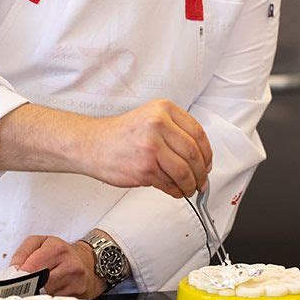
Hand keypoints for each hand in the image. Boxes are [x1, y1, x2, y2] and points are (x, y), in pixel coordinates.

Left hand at [10, 235, 106, 298]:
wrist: (86, 261)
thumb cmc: (59, 252)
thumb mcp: (39, 243)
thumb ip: (22, 253)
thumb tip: (12, 272)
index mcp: (56, 248)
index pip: (32, 267)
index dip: (18, 278)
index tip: (8, 285)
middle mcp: (69, 265)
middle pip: (39, 285)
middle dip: (25, 290)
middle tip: (15, 293)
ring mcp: (76, 282)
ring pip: (47, 297)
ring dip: (35, 298)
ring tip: (29, 295)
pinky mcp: (79, 296)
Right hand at [82, 99, 211, 198]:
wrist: (91, 144)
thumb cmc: (120, 135)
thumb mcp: (150, 118)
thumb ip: (175, 132)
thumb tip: (201, 159)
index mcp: (163, 109)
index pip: (198, 133)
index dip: (207, 153)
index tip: (207, 164)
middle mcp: (158, 124)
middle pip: (193, 154)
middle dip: (201, 173)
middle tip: (201, 181)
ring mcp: (151, 147)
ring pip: (184, 171)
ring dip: (190, 185)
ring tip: (188, 188)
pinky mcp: (144, 168)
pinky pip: (169, 184)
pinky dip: (176, 190)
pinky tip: (174, 190)